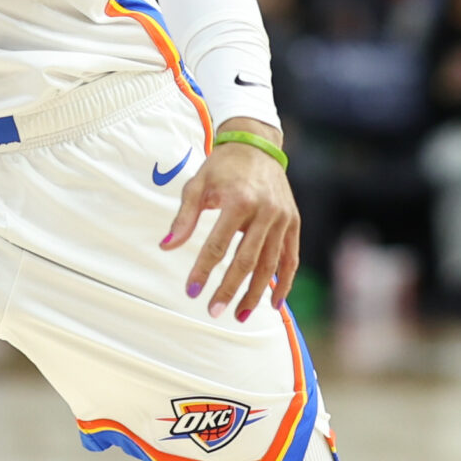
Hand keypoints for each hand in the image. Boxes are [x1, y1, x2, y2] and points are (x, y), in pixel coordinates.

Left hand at [161, 126, 298, 322]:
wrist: (256, 145)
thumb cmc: (222, 167)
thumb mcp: (197, 185)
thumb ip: (184, 218)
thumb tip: (166, 247)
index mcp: (239, 201)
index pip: (218, 245)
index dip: (204, 270)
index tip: (192, 291)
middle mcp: (265, 211)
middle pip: (246, 260)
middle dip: (229, 289)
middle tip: (214, 310)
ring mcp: (283, 218)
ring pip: (270, 264)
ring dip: (256, 293)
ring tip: (241, 315)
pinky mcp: (294, 222)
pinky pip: (290, 258)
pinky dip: (284, 282)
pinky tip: (273, 302)